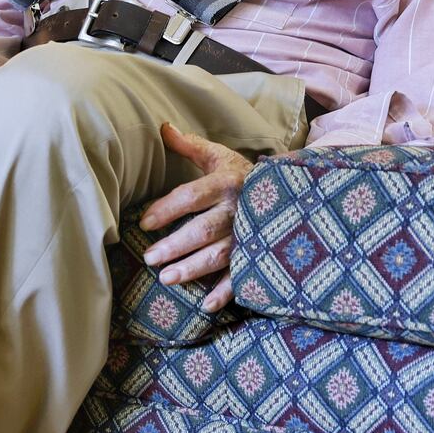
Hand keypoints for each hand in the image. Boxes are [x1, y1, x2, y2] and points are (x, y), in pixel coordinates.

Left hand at [138, 123, 254, 312]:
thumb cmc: (242, 174)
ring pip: (221, 255)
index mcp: (226, 183)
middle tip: (149, 259)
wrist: (290, 189)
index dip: (166, 209)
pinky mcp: (259, 253)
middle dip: (175, 245)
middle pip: (203, 230)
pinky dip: (227, 292)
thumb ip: (190, 146)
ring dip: (194, 269)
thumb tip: (161, 127)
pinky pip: (243, 275)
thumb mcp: (219, 156)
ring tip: (166, 279)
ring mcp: (251, 234)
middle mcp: (238, 210)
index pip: (191, 196)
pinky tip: (207, 305)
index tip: (143, 223)